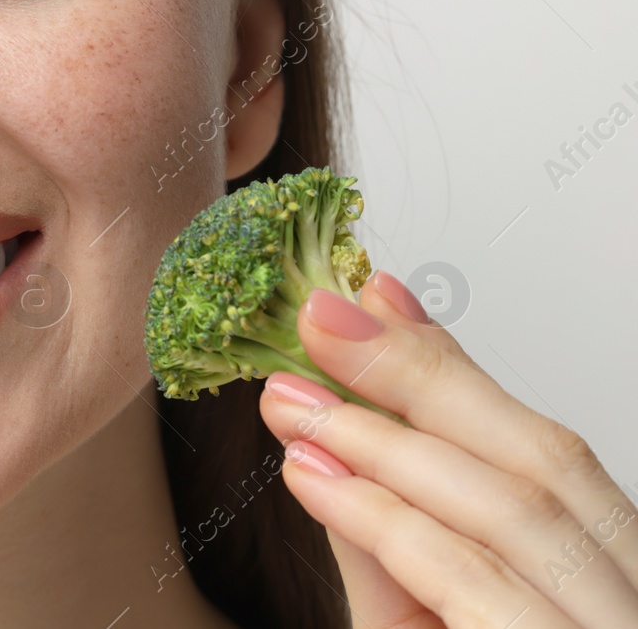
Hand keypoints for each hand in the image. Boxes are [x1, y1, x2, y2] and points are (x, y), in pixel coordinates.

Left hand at [255, 270, 637, 627]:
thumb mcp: (413, 610)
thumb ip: (389, 527)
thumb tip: (336, 412)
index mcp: (610, 573)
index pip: (547, 449)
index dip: (455, 366)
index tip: (372, 298)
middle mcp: (631, 602)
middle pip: (543, 457)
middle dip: (420, 375)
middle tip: (318, 319)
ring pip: (510, 508)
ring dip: (384, 440)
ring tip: (292, 402)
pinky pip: (472, 577)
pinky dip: (385, 516)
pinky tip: (313, 476)